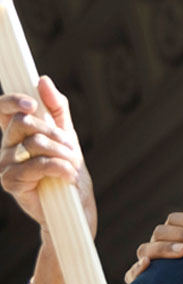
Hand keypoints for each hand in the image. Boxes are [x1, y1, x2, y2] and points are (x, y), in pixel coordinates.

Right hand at [0, 77, 94, 236]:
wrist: (73, 203)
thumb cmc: (67, 167)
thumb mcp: (65, 133)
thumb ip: (55, 108)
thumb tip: (43, 80)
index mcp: (17, 132)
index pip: (2, 109)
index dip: (11, 101)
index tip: (32, 103)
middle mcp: (6, 146)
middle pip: (23, 122)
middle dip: (53, 132)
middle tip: (69, 145)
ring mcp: (5, 164)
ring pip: (34, 143)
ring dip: (62, 152)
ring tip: (72, 163)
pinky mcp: (11, 182)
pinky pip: (38, 164)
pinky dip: (60, 167)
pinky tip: (68, 175)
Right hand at [124, 193, 182, 283]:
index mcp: (171, 230)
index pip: (176, 219)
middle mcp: (156, 243)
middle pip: (162, 231)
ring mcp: (147, 260)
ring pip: (146, 249)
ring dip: (164, 248)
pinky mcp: (140, 281)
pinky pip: (131, 274)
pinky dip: (137, 268)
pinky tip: (147, 264)